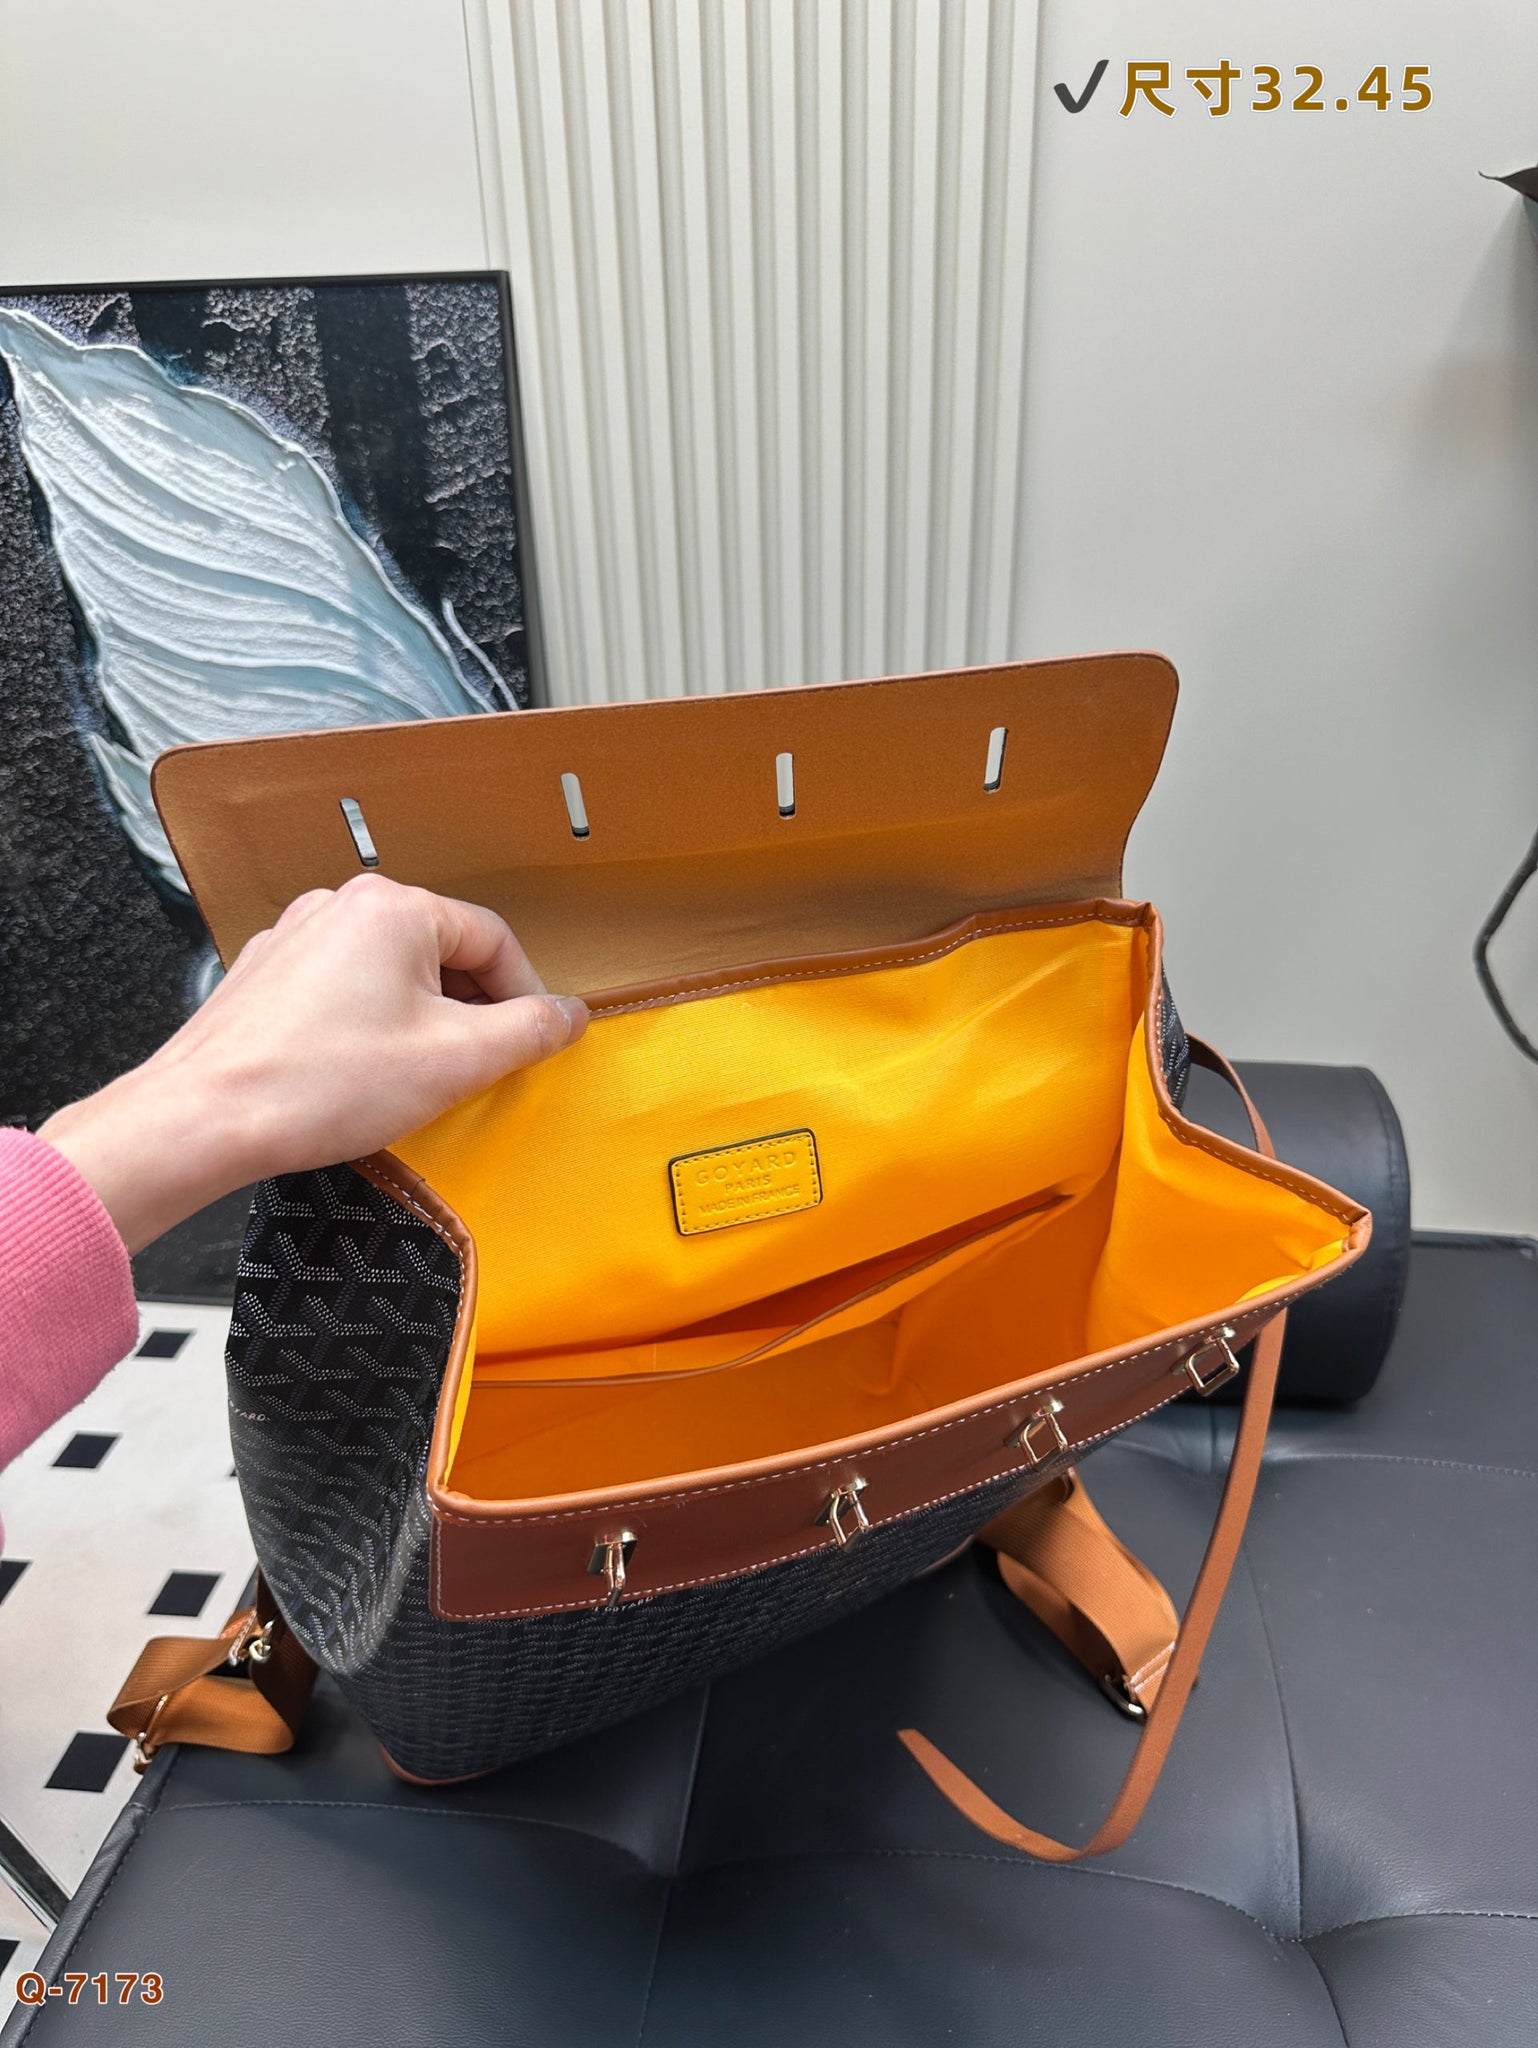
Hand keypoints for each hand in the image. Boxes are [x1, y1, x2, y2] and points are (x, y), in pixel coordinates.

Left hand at [39, 875, 588, 1252]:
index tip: (533, 1044)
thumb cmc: (324, 1086)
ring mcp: (294, 936)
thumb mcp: (455, 1062)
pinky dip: (366, 1026)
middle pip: (440, 951)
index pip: (492, 938)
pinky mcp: (263, 976)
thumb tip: (569, 1013)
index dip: (525, 995)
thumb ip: (528, 1031)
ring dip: (418, 1020)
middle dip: (468, 1010)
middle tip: (475, 1071)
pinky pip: (341, 990)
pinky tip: (356, 1077)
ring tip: (413, 1080)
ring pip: (390, 973)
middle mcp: (341, 905)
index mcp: (394, 908)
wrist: (203, 1119)